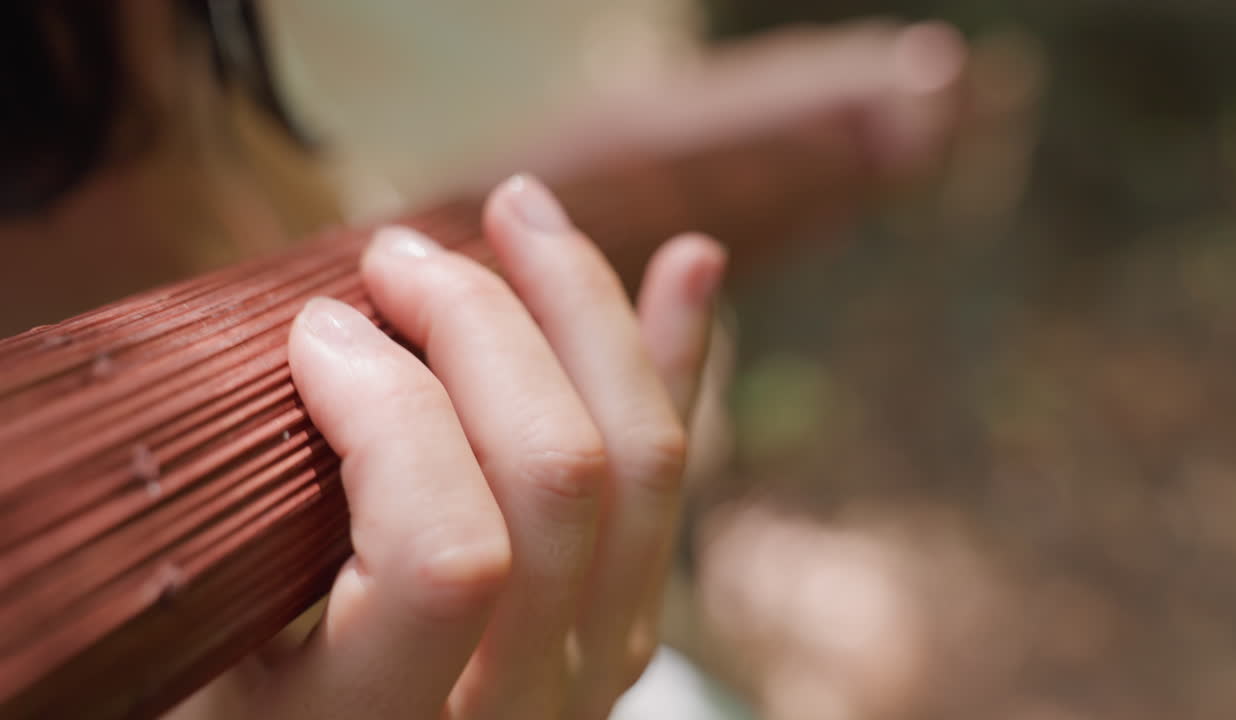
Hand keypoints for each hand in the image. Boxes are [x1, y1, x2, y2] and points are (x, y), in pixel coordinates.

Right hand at [168, 175, 724, 718]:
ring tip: (519, 211)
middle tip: (396, 258)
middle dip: (483, 327)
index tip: (316, 330)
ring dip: (583, 310)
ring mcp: (597, 666)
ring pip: (642, 461)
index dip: (390, 411)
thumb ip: (250, 551)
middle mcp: (521, 706)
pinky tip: (690, 261)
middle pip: (560, 477)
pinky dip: (679, 361)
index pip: (449, 553)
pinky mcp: (627, 626)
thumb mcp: (208, 666)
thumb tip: (319, 341)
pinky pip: (673, 482)